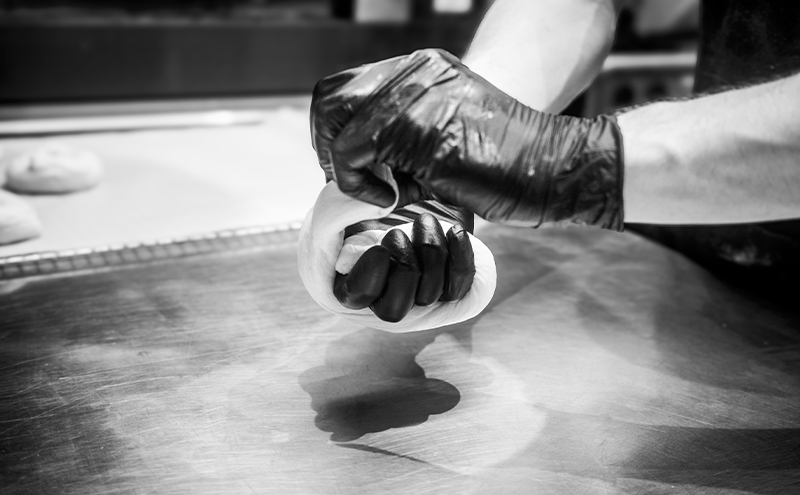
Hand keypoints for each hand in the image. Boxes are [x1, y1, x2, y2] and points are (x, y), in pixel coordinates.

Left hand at [311, 49, 624, 229]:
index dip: (337, 128)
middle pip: (330, 95)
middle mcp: (413, 71)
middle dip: (327, 144)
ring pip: (334, 120)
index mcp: (422, 68)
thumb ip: (402, 135)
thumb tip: (356, 163)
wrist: (553, 170)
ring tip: (380, 189)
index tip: (354, 166)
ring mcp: (413, 94)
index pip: (348, 86)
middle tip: (354, 180)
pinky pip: (351, 153)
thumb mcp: (446, 134)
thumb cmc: (507, 165)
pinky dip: (358, 183)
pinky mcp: (415, 128)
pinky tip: (393, 197)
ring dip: (344, 164)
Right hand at [333, 201, 475, 322]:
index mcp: (345, 283)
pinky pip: (458, 287)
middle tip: (397, 233)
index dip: (369, 274)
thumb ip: (341, 210)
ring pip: (428, 295)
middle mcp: (379, 298)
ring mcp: (414, 295)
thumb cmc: (365, 200)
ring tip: (422, 220)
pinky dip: (460, 257)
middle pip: (393, 310)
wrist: (406, 190)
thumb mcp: (342, 199)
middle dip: (402, 265)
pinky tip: (454, 232)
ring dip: (429, 251)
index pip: (356, 295)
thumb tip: (374, 212)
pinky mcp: (445, 285)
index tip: (379, 247)